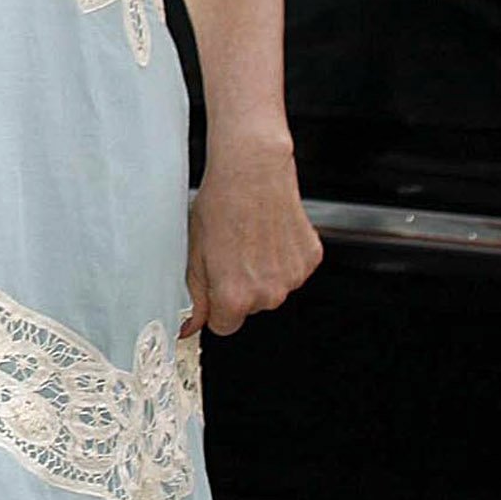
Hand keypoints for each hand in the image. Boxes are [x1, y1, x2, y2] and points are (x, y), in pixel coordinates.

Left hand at [183, 135, 321, 339]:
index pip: (224, 326)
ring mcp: (293, 277)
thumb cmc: (220, 206)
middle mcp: (268, 293)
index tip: (215, 285)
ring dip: (262, 274)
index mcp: (235, 297)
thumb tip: (189, 328)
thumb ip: (195, 298)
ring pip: (273, 289)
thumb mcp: (194, 254)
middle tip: (231, 253)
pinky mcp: (310, 259)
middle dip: (239, 288)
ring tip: (250, 240)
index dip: (216, 305)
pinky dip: (282, 258)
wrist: (253, 171)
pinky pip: (292, 271)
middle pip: (250, 308)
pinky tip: (269, 234)